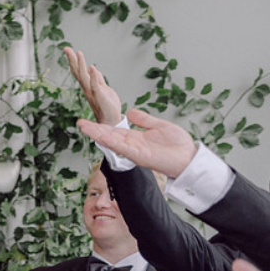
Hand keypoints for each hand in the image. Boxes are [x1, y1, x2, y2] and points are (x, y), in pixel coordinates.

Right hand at [64, 48, 122, 124]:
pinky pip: (95, 85)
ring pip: (84, 76)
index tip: (69, 50)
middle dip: (73, 60)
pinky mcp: (99, 95)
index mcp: (88, 85)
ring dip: (81, 65)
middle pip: (78, 72)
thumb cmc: (107, 106)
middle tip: (66, 48)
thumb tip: (94, 70)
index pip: (79, 71)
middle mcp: (87, 88)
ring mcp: (92, 92)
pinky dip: (92, 76)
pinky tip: (91, 68)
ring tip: (78, 53)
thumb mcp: (103, 89)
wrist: (111, 119)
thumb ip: (98, 80)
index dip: (74, 60)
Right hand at [77, 108, 197, 178]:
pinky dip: (110, 141)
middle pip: (109, 136)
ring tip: (83, 126)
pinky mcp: (139, 155)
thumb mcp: (159, 125)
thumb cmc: (178, 145)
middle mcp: (132, 145)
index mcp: (136, 137)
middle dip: (94, 130)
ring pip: (112, 141)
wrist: (190, 157)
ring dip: (97, 134)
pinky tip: (100, 135)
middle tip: (80, 123)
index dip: (102, 126)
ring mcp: (134, 151)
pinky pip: (121, 147)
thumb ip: (144, 119)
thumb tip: (130, 112)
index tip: (90, 120)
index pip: (115, 131)